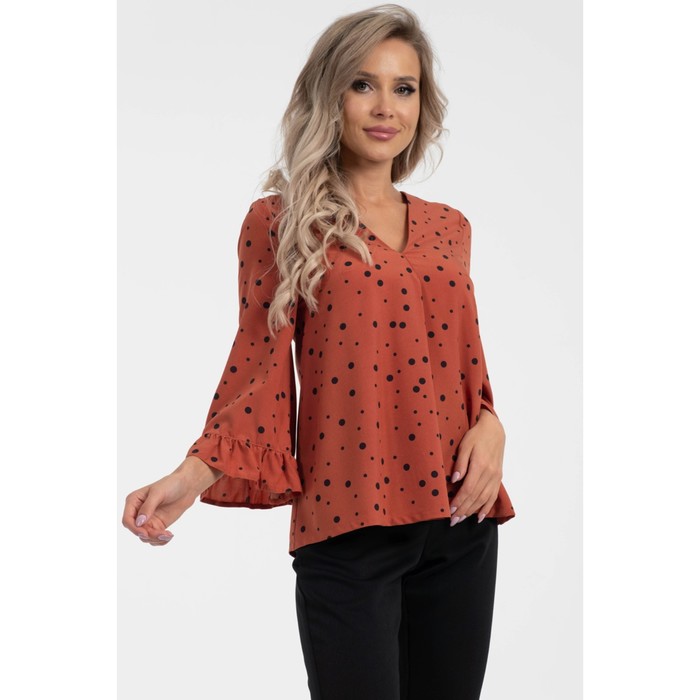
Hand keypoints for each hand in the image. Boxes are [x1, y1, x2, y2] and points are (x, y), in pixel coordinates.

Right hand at [122, 457, 221, 545]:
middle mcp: (138, 512)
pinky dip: (160, 540)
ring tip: (168, 535)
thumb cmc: (171, 484)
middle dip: (149, 535)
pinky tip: (169, 536)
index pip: (127, 520)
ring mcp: (147, 520)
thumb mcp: (158, 493)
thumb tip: (139, 522)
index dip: (134, 529)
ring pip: (145, 537)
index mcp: (133, 501)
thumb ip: (148, 507)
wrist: (186, 487)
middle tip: (163, 534)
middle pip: (136, 531)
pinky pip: (154, 538)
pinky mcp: (157, 525)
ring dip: (156, 539)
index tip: (145, 533)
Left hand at [449, 409, 504, 524]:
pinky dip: (486, 508)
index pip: (468, 489)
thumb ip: (460, 463)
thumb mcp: (465, 445)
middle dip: (463, 510)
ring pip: (484, 499)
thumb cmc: (476, 436)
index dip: (459, 501)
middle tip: (452, 521)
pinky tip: (479, 517)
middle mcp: (490, 474)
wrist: (494, 430)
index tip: (450, 510)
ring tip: (461, 519)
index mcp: (480, 465)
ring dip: (472, 511)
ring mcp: (495, 477)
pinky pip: (493, 496)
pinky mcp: (498, 478)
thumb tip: (455, 480)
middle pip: (475, 497)